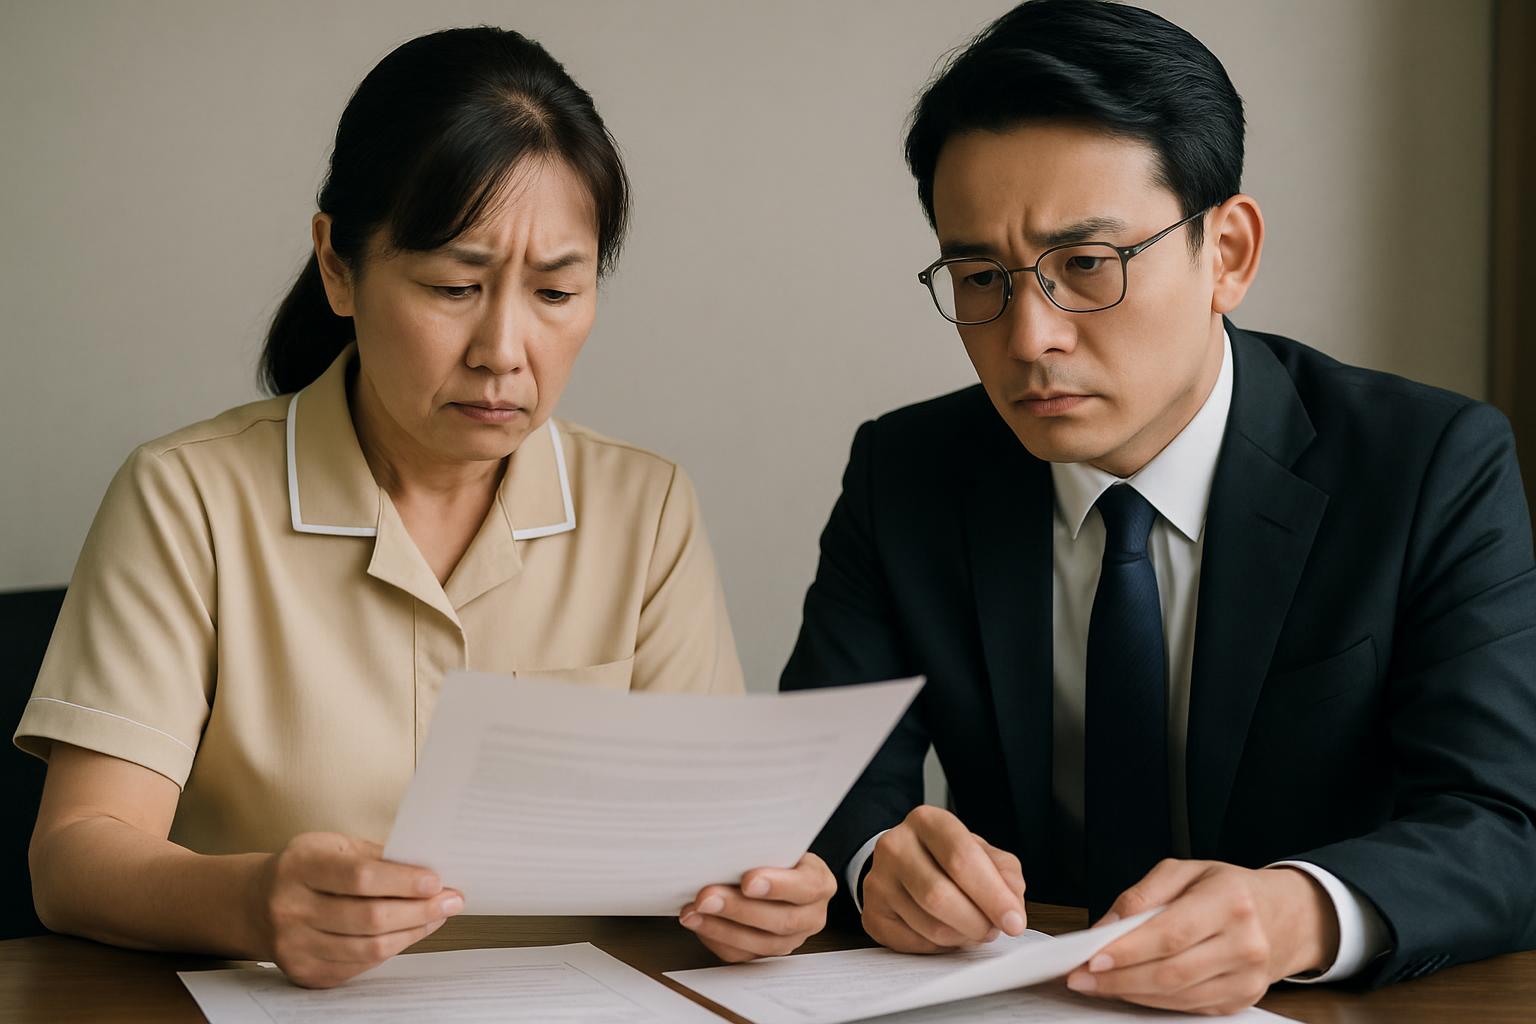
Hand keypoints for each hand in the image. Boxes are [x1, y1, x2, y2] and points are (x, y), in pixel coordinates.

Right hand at [252, 832, 463, 987]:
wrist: (255, 903)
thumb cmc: (307, 868)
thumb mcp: (333, 846)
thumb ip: (376, 857)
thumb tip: (429, 871)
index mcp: (299, 867)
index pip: (360, 877)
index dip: (403, 881)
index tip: (436, 880)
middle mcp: (291, 908)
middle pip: (369, 918)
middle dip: (419, 910)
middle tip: (452, 900)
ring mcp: (295, 946)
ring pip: (369, 948)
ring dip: (413, 932)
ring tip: (437, 916)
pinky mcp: (305, 972)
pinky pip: (360, 966)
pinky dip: (392, 949)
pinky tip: (410, 932)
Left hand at [679, 852, 835, 961]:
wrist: (773, 873)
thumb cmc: (774, 855)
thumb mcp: (778, 844)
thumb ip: (762, 847)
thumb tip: (727, 843)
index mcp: (820, 883)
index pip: (806, 887)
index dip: (778, 886)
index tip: (748, 880)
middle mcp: (811, 916)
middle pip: (781, 920)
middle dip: (739, 909)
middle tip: (707, 897)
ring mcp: (790, 940)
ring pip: (760, 943)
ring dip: (722, 928)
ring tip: (693, 912)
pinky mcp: (765, 954)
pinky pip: (741, 955)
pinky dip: (716, 939)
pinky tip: (697, 923)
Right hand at [860, 805, 1026, 952]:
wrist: (906, 864)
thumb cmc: (949, 859)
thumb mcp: (983, 853)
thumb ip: (1005, 874)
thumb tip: (1011, 908)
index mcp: (926, 821)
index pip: (961, 857)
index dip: (992, 895)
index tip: (1014, 921)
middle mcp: (895, 845)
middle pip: (939, 895)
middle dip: (977, 921)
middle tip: (993, 930)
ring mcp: (878, 880)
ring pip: (928, 925)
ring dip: (962, 936)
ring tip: (972, 928)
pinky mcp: (872, 913)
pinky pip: (913, 943)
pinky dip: (940, 947)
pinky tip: (947, 932)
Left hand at [1065, 860, 1338, 1014]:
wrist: (1281, 916)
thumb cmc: (1225, 889)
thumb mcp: (1184, 871)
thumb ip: (1141, 895)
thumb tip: (1106, 927)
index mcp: (1230, 901)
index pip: (1172, 933)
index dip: (1130, 950)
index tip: (1093, 957)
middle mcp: (1245, 943)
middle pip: (1172, 971)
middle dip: (1120, 978)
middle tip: (1082, 977)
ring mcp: (1247, 977)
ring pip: (1178, 995)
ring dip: (1131, 993)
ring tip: (1097, 984)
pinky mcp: (1241, 999)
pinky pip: (1188, 1006)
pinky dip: (1153, 1001)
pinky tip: (1129, 990)